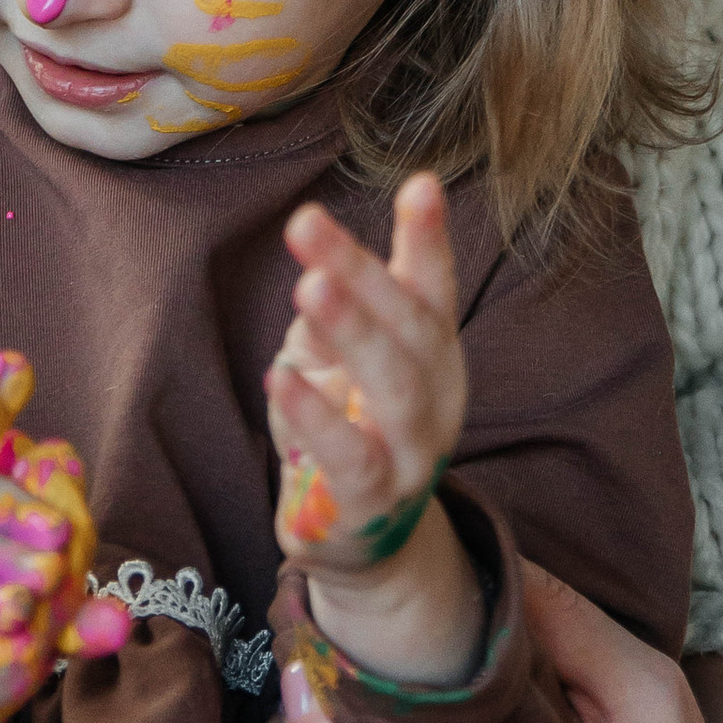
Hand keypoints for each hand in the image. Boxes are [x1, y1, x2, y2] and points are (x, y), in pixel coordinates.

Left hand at [267, 181, 477, 686]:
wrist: (364, 540)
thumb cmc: (349, 423)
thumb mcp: (345, 357)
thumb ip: (340, 308)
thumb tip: (322, 262)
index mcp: (432, 351)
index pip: (435, 288)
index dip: (429, 238)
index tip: (422, 183)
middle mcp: (437, 398)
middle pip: (409, 329)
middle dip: (362, 273)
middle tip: (308, 222)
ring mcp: (412, 456)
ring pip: (394, 391)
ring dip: (352, 334)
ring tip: (309, 286)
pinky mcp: (371, 506)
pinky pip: (352, 461)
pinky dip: (317, 420)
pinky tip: (285, 380)